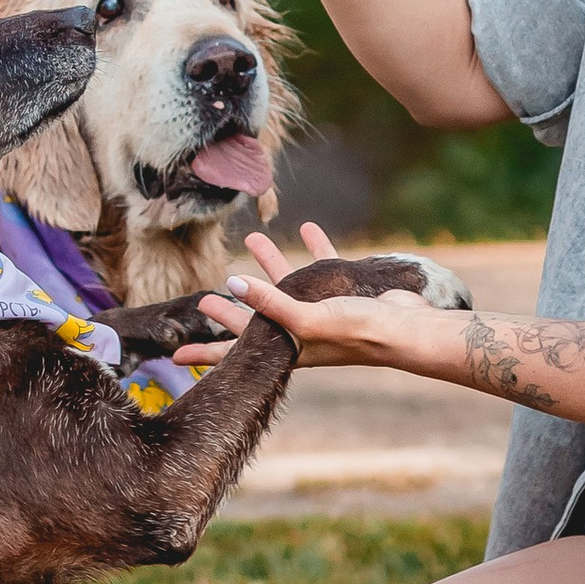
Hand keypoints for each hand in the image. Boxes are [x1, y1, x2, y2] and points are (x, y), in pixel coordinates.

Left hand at [197, 223, 443, 370]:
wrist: (408, 329)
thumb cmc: (358, 331)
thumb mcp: (307, 319)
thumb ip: (271, 303)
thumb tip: (233, 284)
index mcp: (286, 346)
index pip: (236, 350)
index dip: (207, 350)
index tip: (176, 354)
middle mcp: (300, 331)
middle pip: (256, 318)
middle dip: (232, 307)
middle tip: (205, 299)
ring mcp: (323, 311)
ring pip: (289, 285)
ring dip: (270, 263)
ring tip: (253, 238)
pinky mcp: (345, 292)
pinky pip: (325, 265)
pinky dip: (315, 248)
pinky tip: (308, 228)